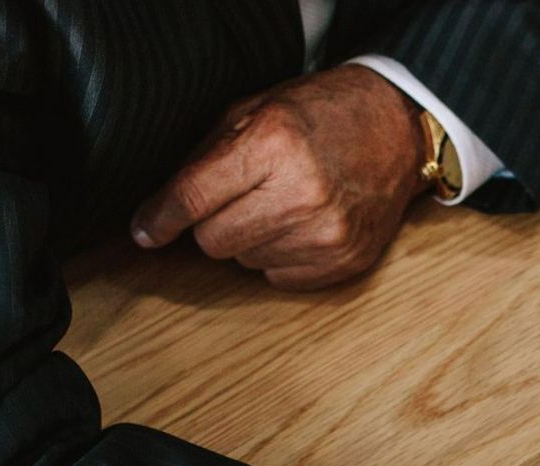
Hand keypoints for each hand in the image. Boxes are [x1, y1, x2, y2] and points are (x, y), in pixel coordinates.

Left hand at [130, 66, 424, 289]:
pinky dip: (280, 257)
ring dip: (250, 239)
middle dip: (212, 224)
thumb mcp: (256, 111)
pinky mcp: (345, 261)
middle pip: (214, 241)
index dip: (160, 218)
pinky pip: (279, 279)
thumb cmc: (320, 115)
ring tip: (280, 206)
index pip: (194, 198)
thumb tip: (161, 210)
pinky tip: (301, 226)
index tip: (144, 232)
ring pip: (245, 262)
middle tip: (237, 199)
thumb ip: (206, 157)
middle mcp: (302, 194)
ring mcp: (328, 233)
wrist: (395, 131)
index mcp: (274, 145)